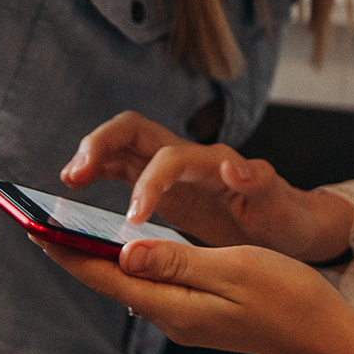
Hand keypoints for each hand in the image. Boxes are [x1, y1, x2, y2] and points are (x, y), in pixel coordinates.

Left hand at [33, 235, 349, 353]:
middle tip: (35, 223)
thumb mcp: (234, 269)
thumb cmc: (289, 296)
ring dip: (96, 259)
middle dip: (72, 252)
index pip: (107, 277)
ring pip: (129, 285)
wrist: (327, 335)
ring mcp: (187, 319)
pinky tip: (122, 251)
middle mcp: (173, 317)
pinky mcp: (200, 315)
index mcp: (176, 306)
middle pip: (110, 283)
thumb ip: (178, 261)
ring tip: (67, 232)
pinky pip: (151, 286)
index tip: (31, 226)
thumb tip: (125, 254)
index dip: (67, 250)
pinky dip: (127, 264)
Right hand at [62, 112, 353, 261]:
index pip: (170, 158)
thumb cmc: (284, 215)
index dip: (148, 184)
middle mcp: (186, 157)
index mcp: (213, 163)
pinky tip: (74, 188)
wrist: (286, 223)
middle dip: (100, 145)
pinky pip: (121, 168)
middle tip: (74, 176)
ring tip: (67, 180)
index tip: (133, 220)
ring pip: (121, 145)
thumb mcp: (279, 205)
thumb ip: (261, 183)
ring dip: (91, 156)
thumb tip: (235, 165)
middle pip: (133, 130)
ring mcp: (170, 167)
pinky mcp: (160, 183)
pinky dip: (96, 170)